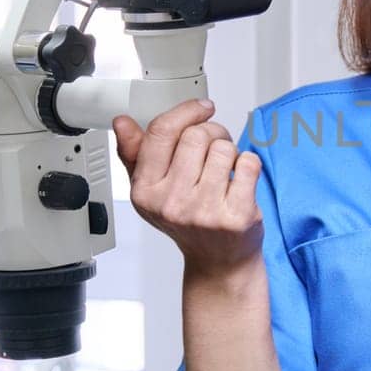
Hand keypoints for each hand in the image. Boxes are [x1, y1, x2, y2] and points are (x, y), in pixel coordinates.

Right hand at [112, 99, 263, 284]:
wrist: (219, 262)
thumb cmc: (189, 221)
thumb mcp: (153, 190)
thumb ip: (135, 154)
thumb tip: (121, 123)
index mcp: (145, 191)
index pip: (161, 133)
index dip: (185, 112)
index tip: (201, 108)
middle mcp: (172, 203)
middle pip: (197, 135)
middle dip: (212, 133)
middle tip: (215, 149)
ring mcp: (204, 211)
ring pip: (224, 147)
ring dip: (230, 151)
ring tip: (225, 170)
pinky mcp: (235, 215)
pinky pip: (248, 163)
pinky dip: (249, 165)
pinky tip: (240, 181)